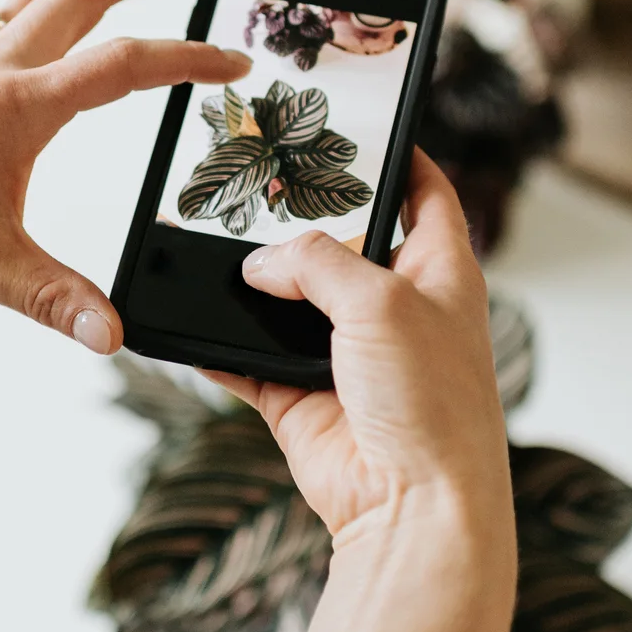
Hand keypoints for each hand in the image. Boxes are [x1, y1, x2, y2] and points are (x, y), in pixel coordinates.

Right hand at [205, 152, 512, 555]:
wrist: (412, 506)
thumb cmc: (433, 404)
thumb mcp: (381, 302)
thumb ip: (316, 263)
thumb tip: (259, 266)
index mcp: (440, 273)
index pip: (425, 196)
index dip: (401, 158)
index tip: (365, 125)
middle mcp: (395, 310)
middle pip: (341, 244)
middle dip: (299, 221)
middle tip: (256, 180)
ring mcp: (345, 356)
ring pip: (287, 302)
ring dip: (252, 285)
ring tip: (209, 244)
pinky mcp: (301, 399)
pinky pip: (248, 361)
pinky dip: (219, 347)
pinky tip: (191, 322)